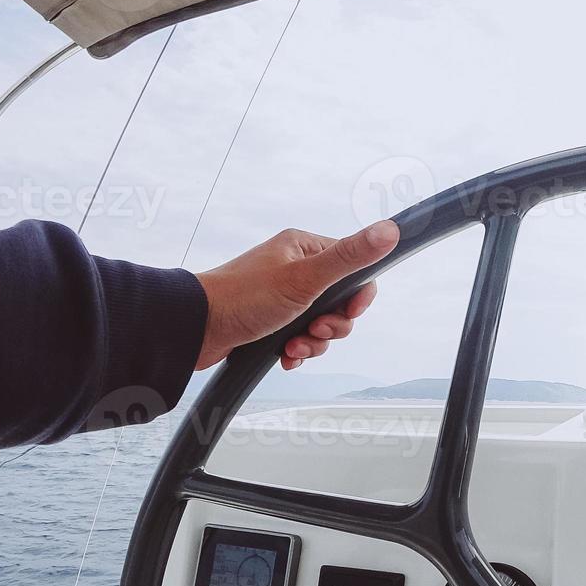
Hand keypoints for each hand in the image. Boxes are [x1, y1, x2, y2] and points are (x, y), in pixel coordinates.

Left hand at [193, 221, 399, 370]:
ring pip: (321, 324)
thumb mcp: (305, 278)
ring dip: (314, 341)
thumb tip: (390, 230)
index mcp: (304, 248)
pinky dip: (297, 350)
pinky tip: (285, 355)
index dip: (356, 297)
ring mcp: (282, 296)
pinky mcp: (270, 321)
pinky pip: (300, 338)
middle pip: (340, 302)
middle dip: (332, 325)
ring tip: (293, 345)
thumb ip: (350, 257)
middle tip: (314, 328)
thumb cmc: (244, 297)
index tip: (347, 311)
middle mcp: (294, 268)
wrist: (195, 328)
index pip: (353, 269)